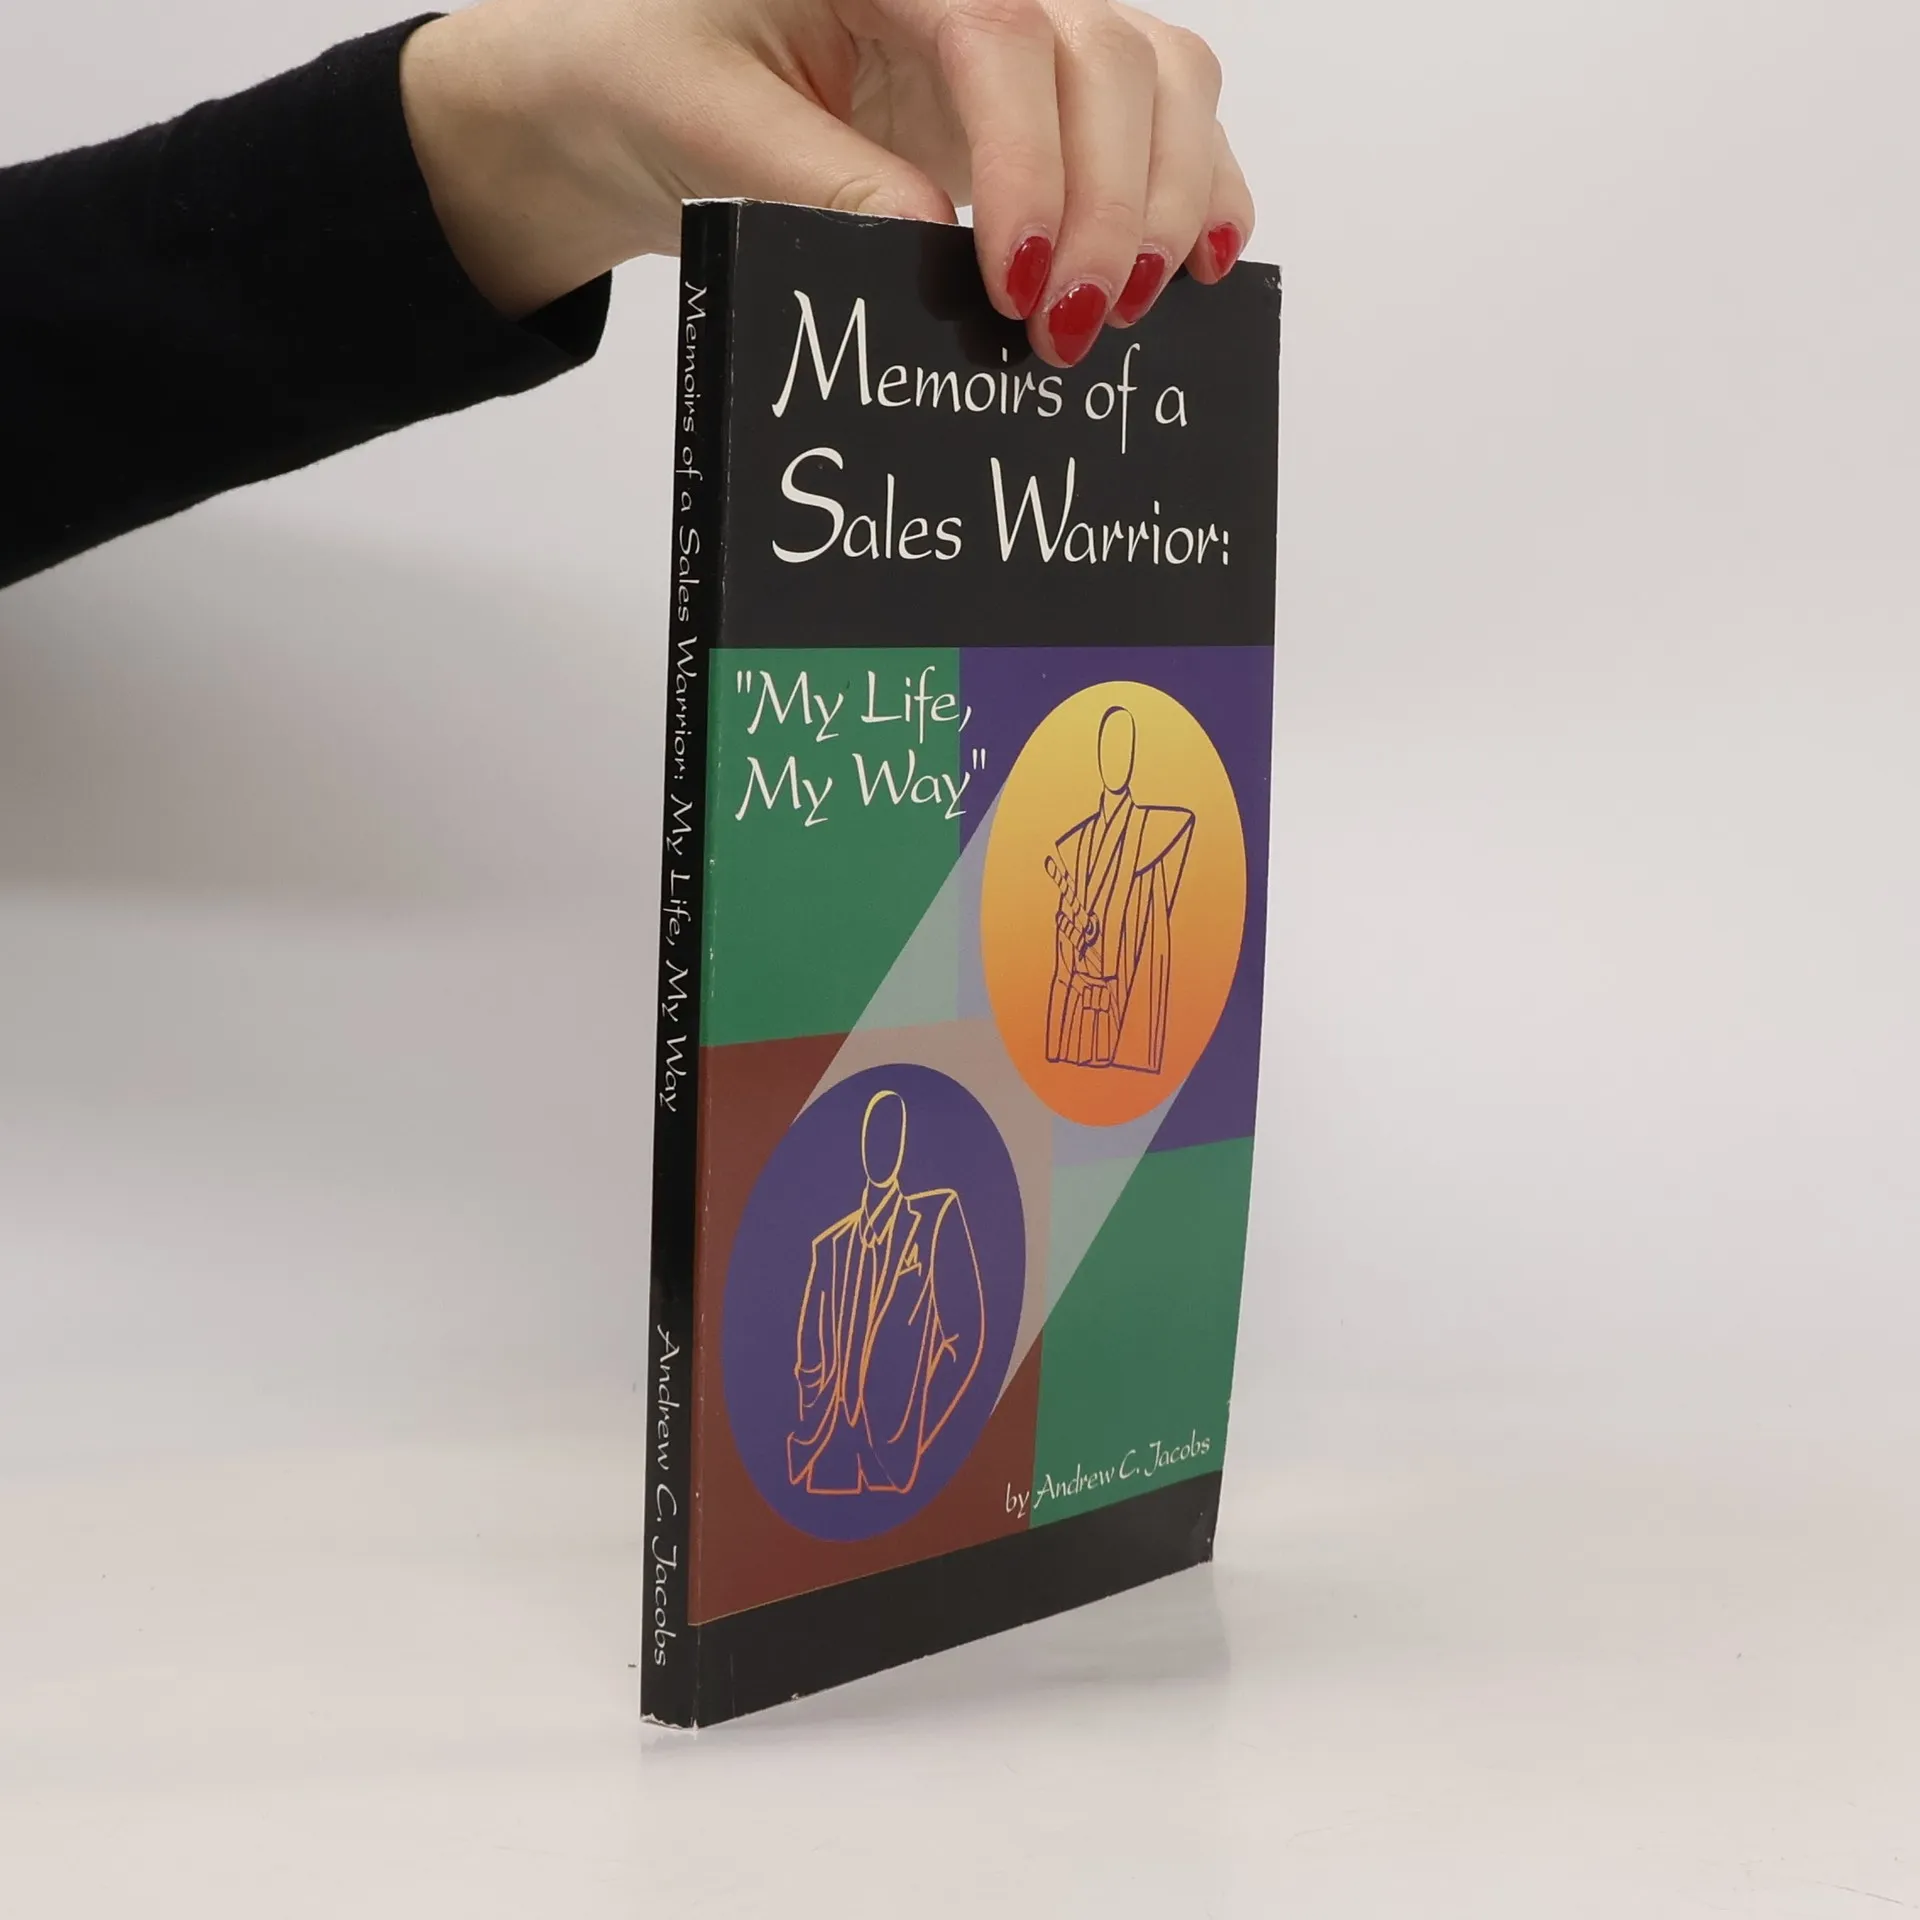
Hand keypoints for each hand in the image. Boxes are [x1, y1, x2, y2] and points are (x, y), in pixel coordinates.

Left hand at [400, 0, 1252, 365]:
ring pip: (1160, 75)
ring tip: (1135, 309)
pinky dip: (1196, 182)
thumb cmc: (648, 76)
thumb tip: (929, 256)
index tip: (1017, 279)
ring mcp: (1017, 38)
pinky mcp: (1036, 105)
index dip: (1030, 161)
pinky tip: (1199, 259)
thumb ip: (818, 183)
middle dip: (1115, 203)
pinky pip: (1157, 114)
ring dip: (1172, 196)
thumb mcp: (709, 126)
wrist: (627, 92)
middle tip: (1071, 330)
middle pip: (1108, 54)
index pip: (1003, 33)